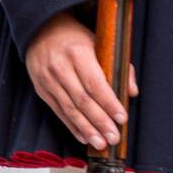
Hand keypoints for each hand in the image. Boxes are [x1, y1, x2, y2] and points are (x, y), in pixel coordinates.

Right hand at [25, 10, 138, 149]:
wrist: (42, 30)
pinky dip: (72, 126)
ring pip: (70, 109)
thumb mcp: (97, 42)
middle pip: (83, 100)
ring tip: (100, 143)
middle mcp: (60, 67)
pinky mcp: (42, 89)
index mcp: (78, 52)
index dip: (109, 103)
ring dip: (87, 129)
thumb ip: (117, 65)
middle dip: (100, 122)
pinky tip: (83, 137)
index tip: (121, 118)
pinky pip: (58, 112)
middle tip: (113, 137)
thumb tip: (131, 91)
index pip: (95, 83)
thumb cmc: (74, 37)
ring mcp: (49, 79)